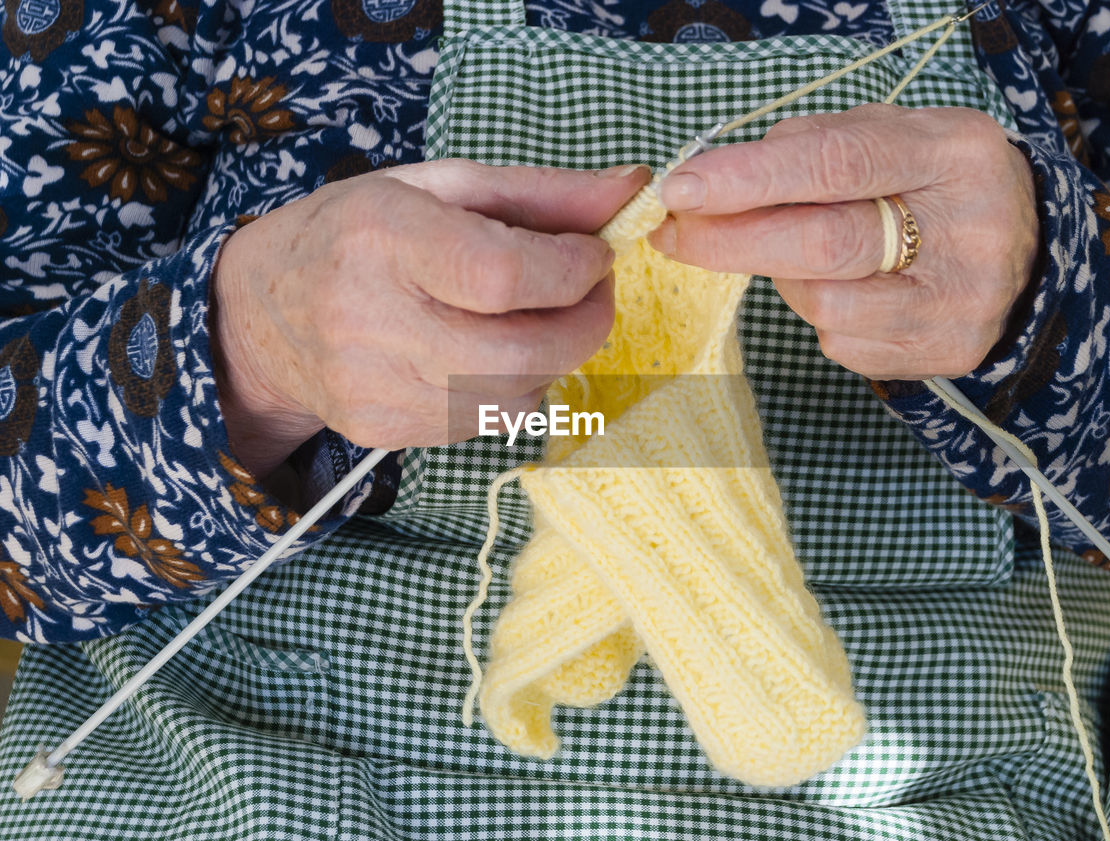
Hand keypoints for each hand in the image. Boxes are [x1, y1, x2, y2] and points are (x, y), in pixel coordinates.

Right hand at [211, 160, 649, 476]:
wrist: (260, 315)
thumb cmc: (355, 233)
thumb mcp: (438, 186)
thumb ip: (540, 192)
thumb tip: (632, 191)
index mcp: (383, 239)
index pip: (502, 275)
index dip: (572, 271)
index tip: (595, 255)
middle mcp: (372, 320)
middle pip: (522, 351)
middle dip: (585, 324)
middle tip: (592, 293)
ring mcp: (376, 388)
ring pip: (515, 396)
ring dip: (555, 357)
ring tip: (540, 318)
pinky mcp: (384, 432)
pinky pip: (488, 423)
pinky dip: (516, 388)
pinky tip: (496, 353)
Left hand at [647, 105, 1039, 379]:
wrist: (1025, 251)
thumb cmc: (931, 184)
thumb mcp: (890, 137)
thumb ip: (813, 146)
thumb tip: (716, 178)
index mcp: (954, 154)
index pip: (838, 164)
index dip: (752, 177)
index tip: (682, 187)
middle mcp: (969, 232)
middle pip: (824, 245)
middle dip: (732, 240)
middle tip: (674, 232)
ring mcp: (960, 303)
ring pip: (824, 304)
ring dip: (783, 277)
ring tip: (797, 252)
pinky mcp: (944, 354)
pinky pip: (841, 342)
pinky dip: (820, 313)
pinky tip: (845, 288)